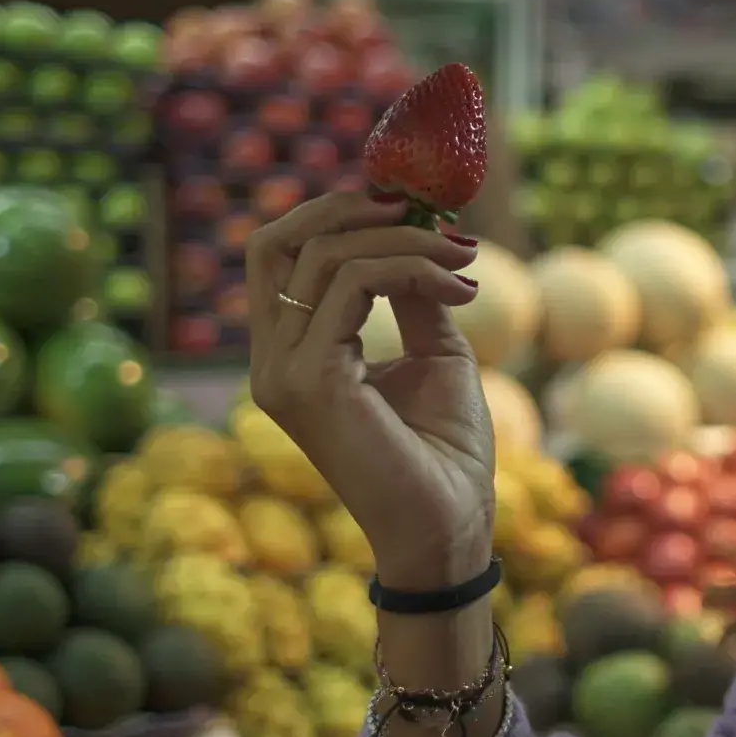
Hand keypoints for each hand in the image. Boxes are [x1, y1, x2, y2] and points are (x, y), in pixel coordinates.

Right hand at [246, 192, 495, 588]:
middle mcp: (272, 360)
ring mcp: (282, 372)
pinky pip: (354, 284)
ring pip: (324, 255)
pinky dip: (413, 268)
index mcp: (290, 353)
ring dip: (406, 240)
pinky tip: (460, 289)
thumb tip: (417, 234)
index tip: (413, 208)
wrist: (451, 528)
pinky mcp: (308, 381)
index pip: (279, 253)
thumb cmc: (444, 454)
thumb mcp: (434, 354)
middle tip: (428, 212)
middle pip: (276, 240)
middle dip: (354, 208)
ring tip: (463, 260)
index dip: (338, 214)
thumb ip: (412, 295)